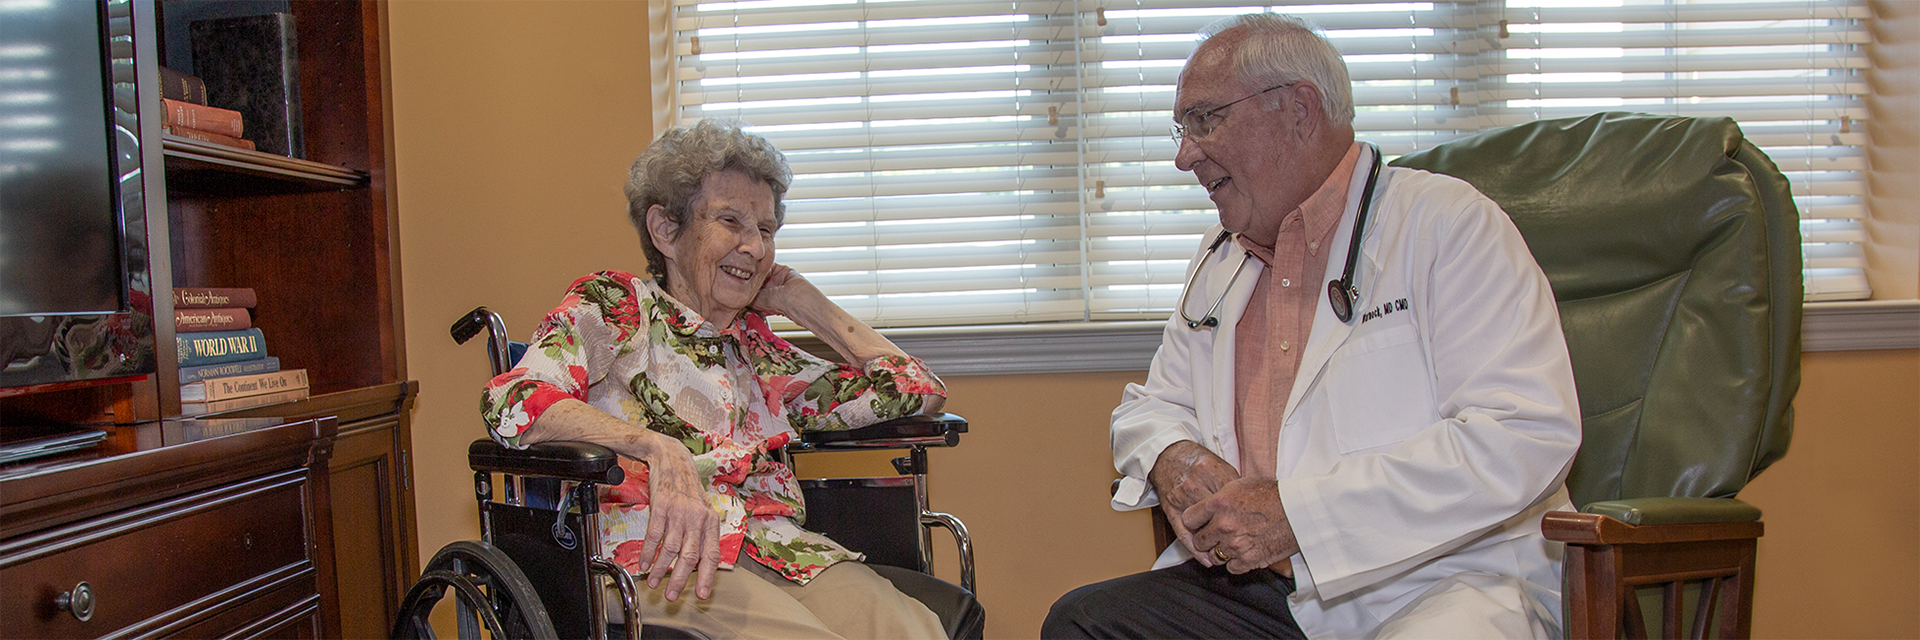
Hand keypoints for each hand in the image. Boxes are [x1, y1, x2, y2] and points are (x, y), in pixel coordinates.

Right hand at [634, 439, 722, 600]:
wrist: (672, 459)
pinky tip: (644, 563)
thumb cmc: (687, 488)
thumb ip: (702, 534)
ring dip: (660, 569)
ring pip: (670, 548)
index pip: (711, 554)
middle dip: (680, 579)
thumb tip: (700, 562)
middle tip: (671, 595)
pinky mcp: (662, 506)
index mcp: (710, 521)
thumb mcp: (702, 509)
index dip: (707, 576)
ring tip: (654, 582)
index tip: (701, 594)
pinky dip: (648, 552)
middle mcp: (697, 517)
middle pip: (689, 556)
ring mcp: (679, 512)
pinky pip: (654, 535)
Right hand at [749, 264, 823, 319]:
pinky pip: (766, 306)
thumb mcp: (780, 296)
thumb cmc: (809, 302)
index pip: (763, 270)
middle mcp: (782, 282)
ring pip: (762, 297)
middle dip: (752, 292)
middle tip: (742, 296)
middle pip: (761, 285)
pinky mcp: (782, 307)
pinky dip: (760, 309)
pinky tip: (754, 312)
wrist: (819, 318)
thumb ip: (761, 297)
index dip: (751, 276)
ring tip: (746, 305)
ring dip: (755, 302)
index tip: (741, 282)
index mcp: (784, 272)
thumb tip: (747, 299)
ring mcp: (782, 295)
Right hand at [1148, 440, 1239, 552]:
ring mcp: (1181, 498)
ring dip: (1216, 541)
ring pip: (1202, 527)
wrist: (1167, 455)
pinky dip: (1196, 550)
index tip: (1253, 526)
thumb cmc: (1195, 461)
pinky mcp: (1170, 509)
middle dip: (1232, 529)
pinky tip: (1207, 559)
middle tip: (1245, 541)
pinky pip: (1183, 534)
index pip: (1231, 498)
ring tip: (1230, 553)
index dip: (1244, 514)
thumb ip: (1233, 483)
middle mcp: (1194, 484)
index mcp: (1210, 470)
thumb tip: (1250, 505)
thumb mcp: (1218, 464)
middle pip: (1218, 515)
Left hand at [1182, 477, 1299, 574]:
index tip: (1200, 524)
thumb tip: (1208, 503)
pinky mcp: (1248, 559)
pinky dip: (1237, 562)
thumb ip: (1221, 497)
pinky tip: (1245, 552)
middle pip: (1199, 541)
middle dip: (1206, 539)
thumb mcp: (1241, 485)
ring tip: (1234, 543)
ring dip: (1222, 552)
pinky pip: (1231, 568)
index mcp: (1219, 503)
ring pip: (1214, 556)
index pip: (1188, 519)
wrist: (1299, 510)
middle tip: (1218, 536)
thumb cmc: (1274, 494)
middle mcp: (1223, 524)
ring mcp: (1235, 543)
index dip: (1194, 522)